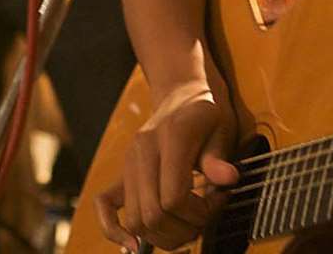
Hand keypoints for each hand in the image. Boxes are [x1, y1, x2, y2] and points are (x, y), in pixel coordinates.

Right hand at [95, 80, 239, 252]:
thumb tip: (228, 179)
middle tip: (206, 218)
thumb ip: (218, 157)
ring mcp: (128, 164)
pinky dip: (114, 231)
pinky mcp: (123, 172)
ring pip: (135, 220)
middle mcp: (142, 153)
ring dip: (163, 236)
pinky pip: (105, 206)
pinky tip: (134, 247)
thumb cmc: (204, 113)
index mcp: (169, 139)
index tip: (219, 201)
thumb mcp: (220, 127)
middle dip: (184, 228)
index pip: (174, 198)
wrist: (180, 94)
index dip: (200, 212)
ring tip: (188, 225)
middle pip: (152, 215)